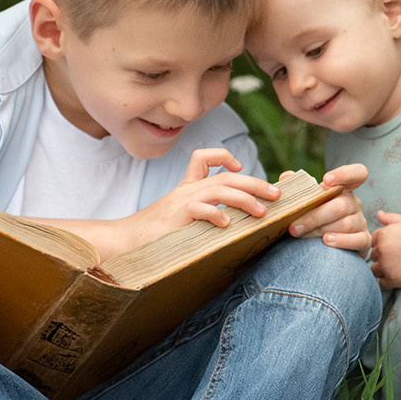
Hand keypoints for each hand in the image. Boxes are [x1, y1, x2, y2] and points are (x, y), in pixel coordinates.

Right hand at [145, 147, 279, 232]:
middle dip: (254, 183)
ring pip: (219, 189)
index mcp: (187, 188)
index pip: (203, 158)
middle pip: (225, 176)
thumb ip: (200, 216)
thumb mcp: (180, 219)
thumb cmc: (154, 235)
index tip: (240, 166)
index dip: (224, 157)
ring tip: (262, 211)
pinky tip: (227, 224)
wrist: (124, 242)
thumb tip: (229, 225)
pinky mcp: (175, 217)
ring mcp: (181, 202)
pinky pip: (200, 209)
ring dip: (244, 199)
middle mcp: (186, 190)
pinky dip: (216, 214)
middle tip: (276, 194)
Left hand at [290, 164, 371, 253]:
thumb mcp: (304, 203)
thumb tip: (286, 177)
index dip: (345, 174)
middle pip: (341, 206)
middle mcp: (354, 204)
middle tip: (293, 227)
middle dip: (314, 216)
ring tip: (301, 235)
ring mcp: (361, 222)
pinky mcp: (365, 241)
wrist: (319, 249)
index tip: (326, 180)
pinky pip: (358, 240)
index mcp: (343, 189)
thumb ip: (295, 189)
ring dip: (321, 230)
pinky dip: (342, 241)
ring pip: (345, 224)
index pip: (357, 173)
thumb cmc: (311, 220)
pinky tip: (327, 241)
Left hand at [371, 211, 400, 289]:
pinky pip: (382, 284)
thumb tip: (378, 213)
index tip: (392, 247)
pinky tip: (396, 278)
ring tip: (396, 268)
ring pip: (375, 271)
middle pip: (373, 256)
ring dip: (383, 271)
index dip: (382, 244)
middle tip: (395, 258)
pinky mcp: (391, 279)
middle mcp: (380, 250)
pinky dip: (387, 283)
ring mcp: (385, 265)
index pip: (373, 242)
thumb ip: (390, 218)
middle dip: (382, 257)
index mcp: (382, 235)